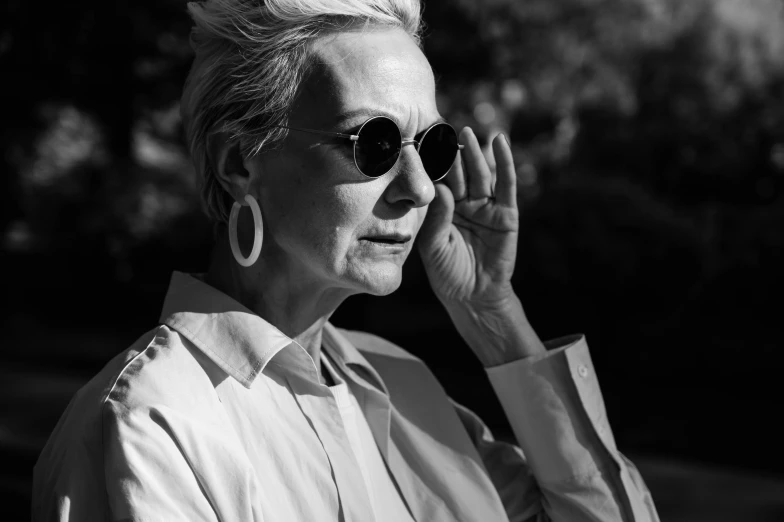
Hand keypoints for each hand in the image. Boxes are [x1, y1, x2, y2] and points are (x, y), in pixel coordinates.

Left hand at [418, 128, 543, 364]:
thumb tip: (442, 190)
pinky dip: (505, 163)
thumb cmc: (448, 274)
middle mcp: (465, 205)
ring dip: (476, 153)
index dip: (433, 162)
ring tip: (468, 133)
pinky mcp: (506, 215)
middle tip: (444, 130)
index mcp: (445, 210)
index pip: (439, 181)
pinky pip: (506, 186)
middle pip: (460, 174)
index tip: (422, 140)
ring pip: (480, 175)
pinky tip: (500, 142)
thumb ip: (438, 218)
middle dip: (453, 153)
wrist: (472, 297)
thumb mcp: (434, 246)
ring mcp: (486, 208)